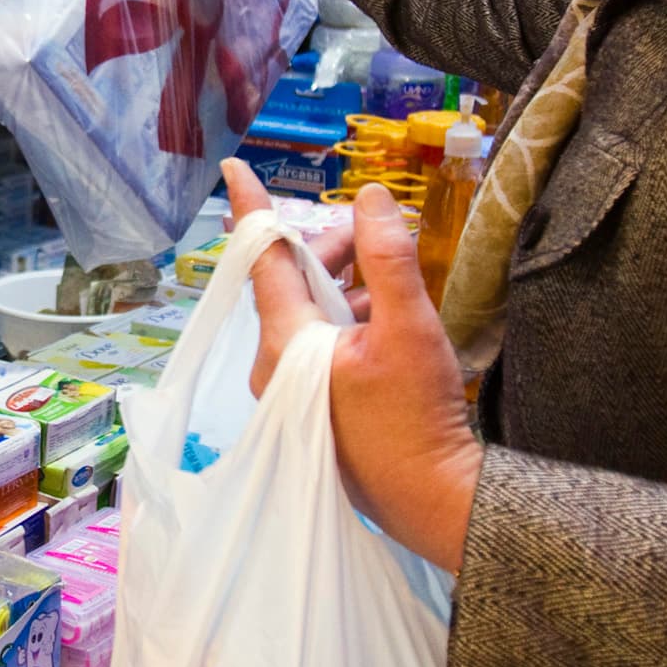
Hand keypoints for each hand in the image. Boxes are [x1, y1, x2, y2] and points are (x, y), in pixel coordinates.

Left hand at [223, 161, 481, 572]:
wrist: (431, 500)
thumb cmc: (416, 418)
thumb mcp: (409, 327)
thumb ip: (387, 258)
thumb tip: (371, 199)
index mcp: (284, 343)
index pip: (263, 259)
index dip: (253, 208)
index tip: (234, 167)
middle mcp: (272, 368)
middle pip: (291, 285)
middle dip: (329, 250)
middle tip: (373, 230)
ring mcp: (288, 395)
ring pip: (306, 316)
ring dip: (344, 287)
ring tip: (386, 272)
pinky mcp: (308, 412)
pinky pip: (316, 348)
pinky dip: (345, 322)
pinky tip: (384, 317)